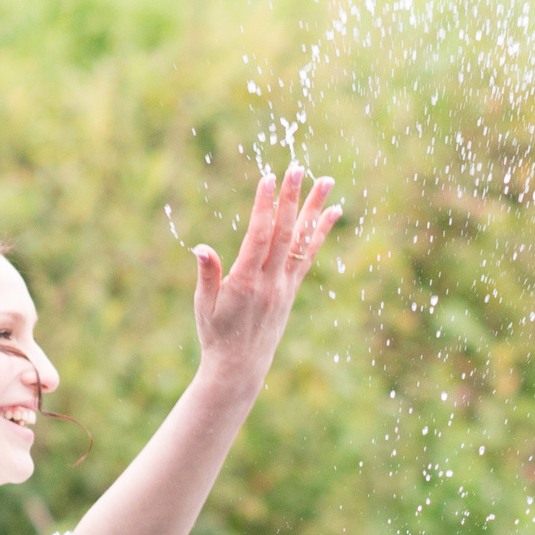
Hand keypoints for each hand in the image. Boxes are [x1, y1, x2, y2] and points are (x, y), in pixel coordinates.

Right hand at [192, 168, 341, 384]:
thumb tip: (201, 249)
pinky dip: (320, 232)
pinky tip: (332, 212)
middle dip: (291, 198)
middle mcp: (271, 282)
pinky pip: (309, 255)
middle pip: (284, 233)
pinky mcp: (292, 289)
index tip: (268, 178)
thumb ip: (207, 276)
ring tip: (327, 180)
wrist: (240, 367)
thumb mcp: (205, 306)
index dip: (264, 207)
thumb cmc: (216, 335)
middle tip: (298, 167)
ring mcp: (285, 285)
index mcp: (246, 283)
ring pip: (302, 241)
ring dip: (314, 209)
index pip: (259, 237)